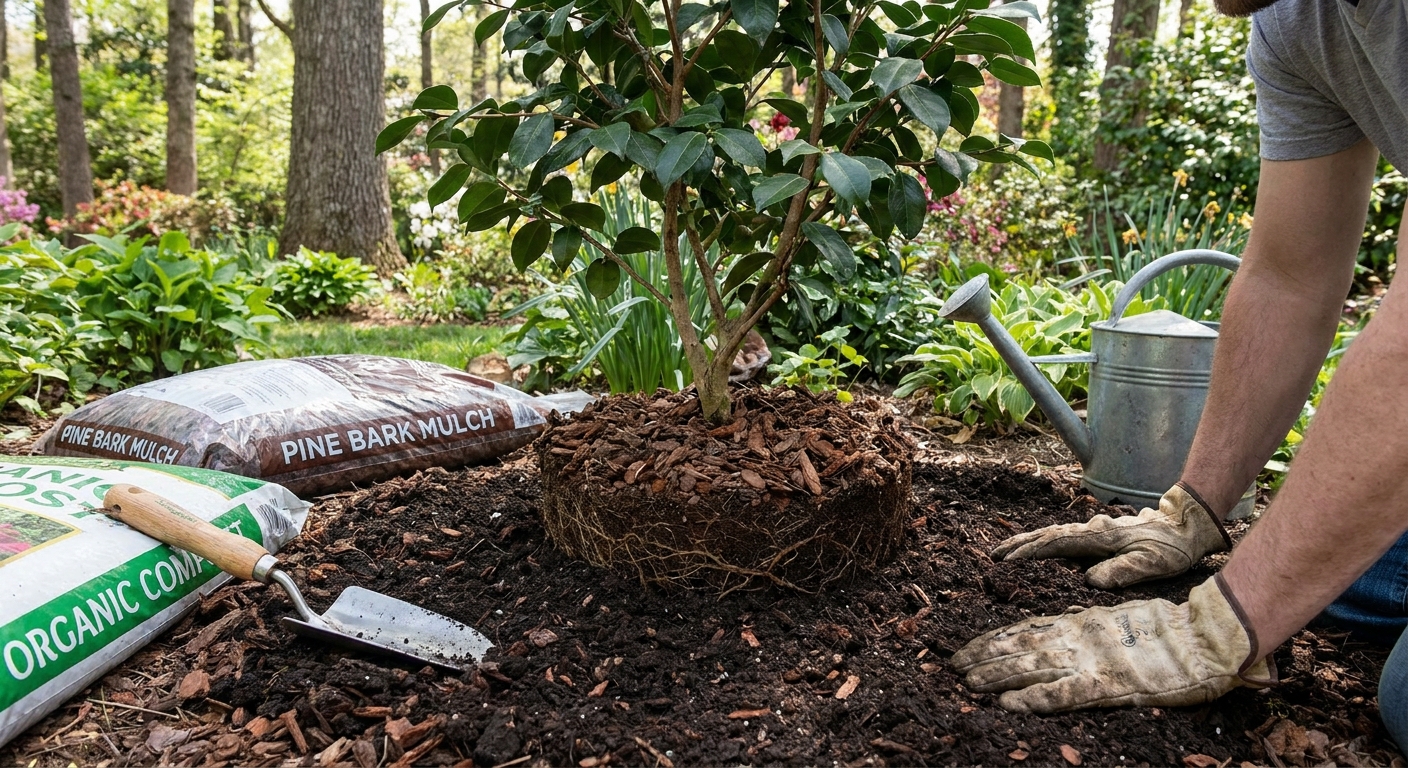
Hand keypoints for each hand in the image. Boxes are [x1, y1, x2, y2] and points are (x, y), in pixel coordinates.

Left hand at [951, 575, 1273, 712]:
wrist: (1206, 637)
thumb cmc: (1167, 633)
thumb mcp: (1115, 623)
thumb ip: (1085, 629)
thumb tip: (1054, 633)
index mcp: (1080, 624)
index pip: (1024, 631)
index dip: (992, 641)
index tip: (964, 651)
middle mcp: (1078, 640)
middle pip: (1019, 647)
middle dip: (984, 658)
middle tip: (952, 666)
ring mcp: (1091, 662)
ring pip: (1032, 668)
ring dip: (997, 677)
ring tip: (967, 682)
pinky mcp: (1109, 685)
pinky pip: (1063, 695)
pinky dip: (1033, 700)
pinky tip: (1008, 706)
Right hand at [992, 483, 1230, 588]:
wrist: (1187, 525)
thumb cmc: (1171, 547)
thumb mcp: (1152, 563)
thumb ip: (1122, 571)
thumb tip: (1089, 581)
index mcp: (1099, 537)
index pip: (1056, 544)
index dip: (1029, 553)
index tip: (1006, 561)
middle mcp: (1091, 530)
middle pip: (1047, 534)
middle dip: (1019, 544)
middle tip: (993, 554)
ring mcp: (1094, 529)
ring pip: (1053, 533)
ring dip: (1028, 541)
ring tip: (1006, 550)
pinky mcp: (1099, 533)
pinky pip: (1063, 537)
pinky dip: (1044, 541)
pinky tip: (1038, 547)